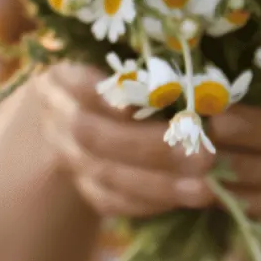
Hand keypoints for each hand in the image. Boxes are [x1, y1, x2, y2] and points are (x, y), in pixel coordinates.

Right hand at [34, 63, 217, 218]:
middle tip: (204, 157)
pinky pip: (108, 201)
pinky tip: (182, 200)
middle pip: (93, 136)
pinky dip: (146, 203)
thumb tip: (201, 80)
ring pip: (104, 175)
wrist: (78, 109)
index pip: (77, 84)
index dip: (105, 94)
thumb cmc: (115, 73)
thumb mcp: (122, 58)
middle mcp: (56, 116)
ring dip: (158, 185)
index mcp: (63, 75)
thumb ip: (148, 65)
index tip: (149, 99)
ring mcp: (65, 154)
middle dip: (151, 148)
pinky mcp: (80, 184)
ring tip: (204, 189)